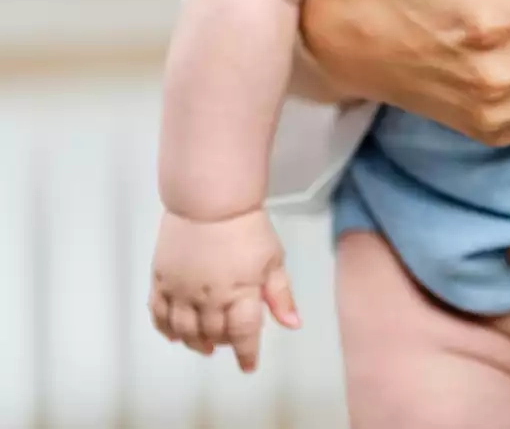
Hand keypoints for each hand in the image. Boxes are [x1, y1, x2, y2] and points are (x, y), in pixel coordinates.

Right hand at [149, 209, 298, 371]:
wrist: (210, 202)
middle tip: (228, 342)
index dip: (247, 353)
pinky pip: (158, 316)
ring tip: (204, 344)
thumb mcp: (273, 259)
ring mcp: (182, 291)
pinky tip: (174, 334)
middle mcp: (209, 299)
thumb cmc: (247, 227)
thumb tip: (293, 324)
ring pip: (184, 332)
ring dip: (195, 342)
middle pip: (213, 335)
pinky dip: (166, 330)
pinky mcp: (161, 281)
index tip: (248, 365)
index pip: (244, 335)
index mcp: (240, 293)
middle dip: (223, 343)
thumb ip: (281, 295)